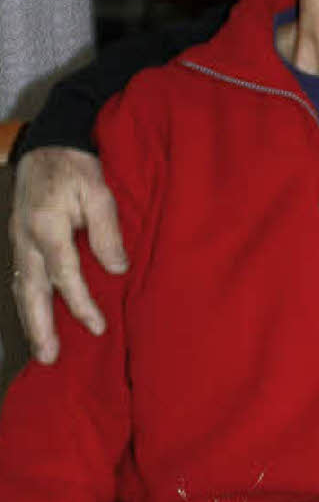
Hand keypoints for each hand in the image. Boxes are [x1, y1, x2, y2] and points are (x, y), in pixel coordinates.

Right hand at [10, 148, 127, 362]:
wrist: (50, 143)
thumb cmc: (78, 166)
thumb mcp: (100, 192)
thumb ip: (107, 232)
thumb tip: (116, 270)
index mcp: (46, 225)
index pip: (65, 274)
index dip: (80, 303)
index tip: (97, 326)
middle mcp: (25, 236)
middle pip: (31, 290)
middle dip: (39, 326)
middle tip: (49, 358)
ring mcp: (18, 237)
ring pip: (22, 286)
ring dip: (31, 319)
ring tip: (43, 349)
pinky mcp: (19, 237)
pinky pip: (22, 276)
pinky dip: (29, 300)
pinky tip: (37, 315)